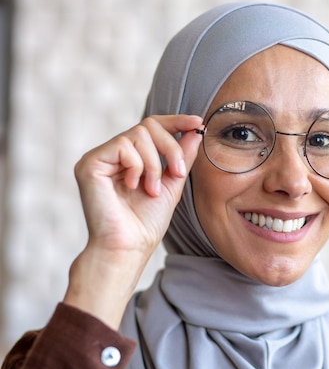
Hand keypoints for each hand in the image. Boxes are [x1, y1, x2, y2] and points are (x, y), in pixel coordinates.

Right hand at [64, 114, 202, 328]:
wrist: (129, 246)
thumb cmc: (146, 222)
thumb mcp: (172, 183)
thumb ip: (181, 157)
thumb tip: (195, 130)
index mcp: (129, 158)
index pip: (152, 127)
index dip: (176, 122)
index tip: (198, 122)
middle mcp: (112, 154)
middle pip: (148, 126)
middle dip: (170, 148)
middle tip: (178, 174)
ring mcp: (99, 157)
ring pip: (139, 135)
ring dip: (155, 164)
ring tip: (151, 189)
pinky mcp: (90, 164)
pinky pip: (123, 146)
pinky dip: (138, 167)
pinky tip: (133, 187)